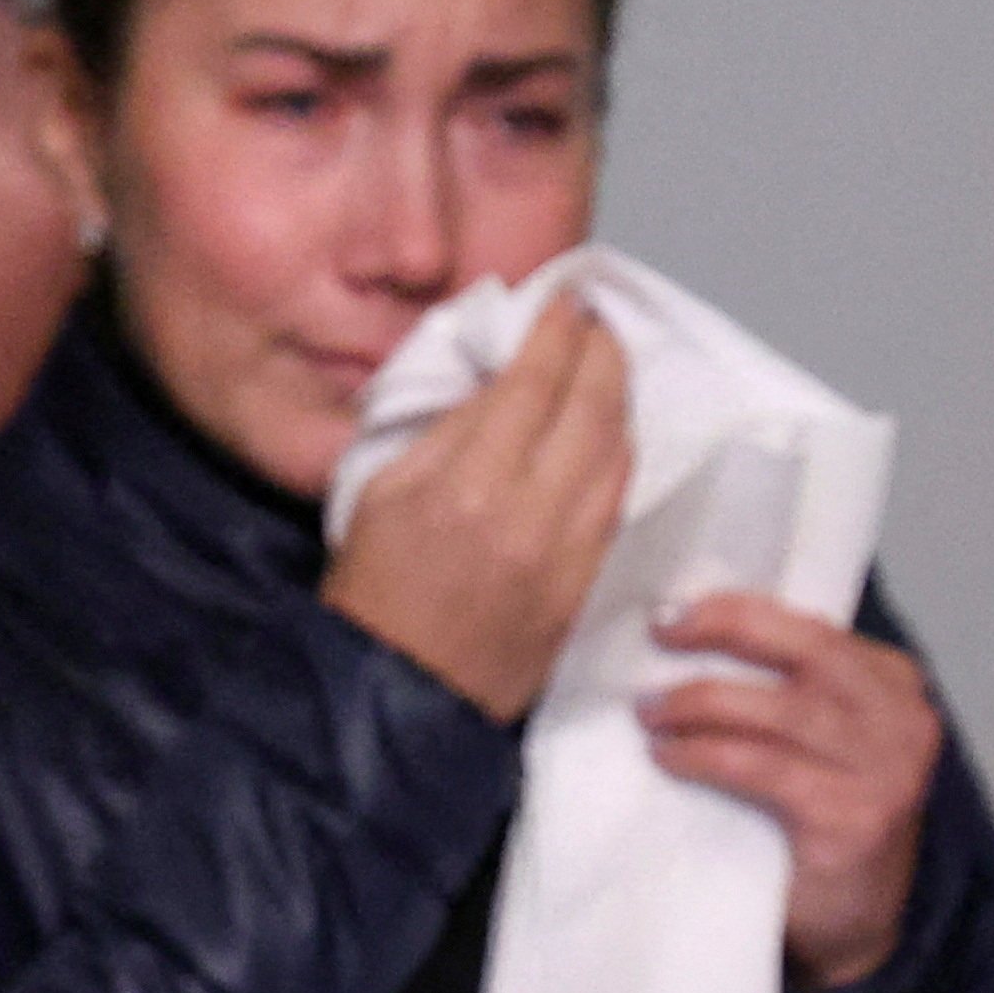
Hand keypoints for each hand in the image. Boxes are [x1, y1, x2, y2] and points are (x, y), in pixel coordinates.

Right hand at [323, 293, 631, 720]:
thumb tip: (495, 381)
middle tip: (595, 322)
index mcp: (464, 484)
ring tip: (607, 365)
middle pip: (591, 407)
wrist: (399, 691)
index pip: (532, 382)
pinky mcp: (586, 583)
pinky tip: (610, 432)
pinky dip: (620, 453)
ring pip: (618, 451)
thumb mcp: (381, 492)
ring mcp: (567, 553)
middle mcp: (528, 513)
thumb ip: (443, 430)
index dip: (555, 332)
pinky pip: (620, 500)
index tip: (563, 301)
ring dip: (620, 397)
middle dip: (601, 351)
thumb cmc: (373, 591)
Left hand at [642, 592, 942, 986]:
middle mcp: (900, 719)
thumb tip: (685, 629)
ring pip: (778, 710)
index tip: (670, 610)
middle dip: (723, 631)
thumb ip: (780, 684)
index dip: (737, 610)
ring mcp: (885, 770)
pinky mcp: (853, 819)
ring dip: (700, 703)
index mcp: (891, 683)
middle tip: (658, 634)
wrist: (852, 920)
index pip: (811, 626)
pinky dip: (706, 756)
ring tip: (648, 712)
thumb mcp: (815, 736)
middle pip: (804, 650)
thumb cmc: (819, 812)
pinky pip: (763, 768)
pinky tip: (669, 757)